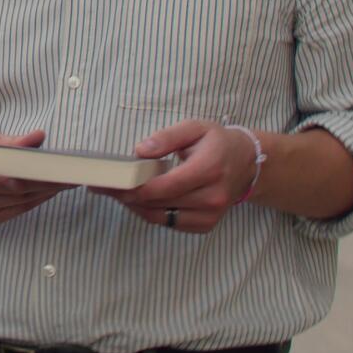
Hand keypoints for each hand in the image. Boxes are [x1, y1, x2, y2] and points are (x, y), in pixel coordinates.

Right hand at [0, 129, 72, 226]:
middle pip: (17, 185)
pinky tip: (50, 190)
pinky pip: (18, 209)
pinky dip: (37, 200)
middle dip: (47, 179)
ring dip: (47, 190)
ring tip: (67, 179)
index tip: (57, 162)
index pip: (5, 163)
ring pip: (21, 199)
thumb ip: (11, 141)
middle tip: (72, 171)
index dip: (33, 164)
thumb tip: (39, 136)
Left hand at [93, 120, 255, 233]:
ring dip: (136, 207)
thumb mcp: (195, 128)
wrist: (247, 163)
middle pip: (158, 203)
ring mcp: (211, 215)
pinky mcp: (206, 225)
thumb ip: (167, 137)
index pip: (164, 186)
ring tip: (117, 193)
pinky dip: (151, 213)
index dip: (134, 187)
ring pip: (160, 218)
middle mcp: (212, 197)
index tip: (111, 181)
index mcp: (208, 169)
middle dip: (127, 196)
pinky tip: (139, 201)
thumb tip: (140, 151)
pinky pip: (170, 223)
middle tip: (105, 186)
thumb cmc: (217, 143)